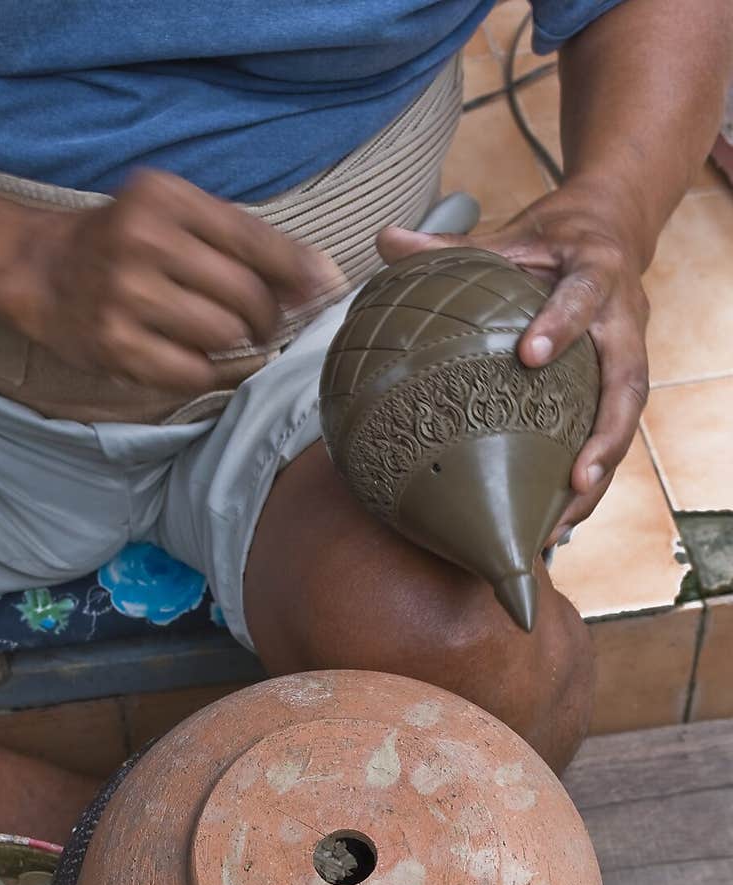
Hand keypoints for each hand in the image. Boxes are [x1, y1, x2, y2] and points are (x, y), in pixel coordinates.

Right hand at [9, 169, 344, 392]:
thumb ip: (244, 240)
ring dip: (237, 343)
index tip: (328, 289)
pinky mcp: (115, 345)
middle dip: (266, 316)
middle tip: (260, 322)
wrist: (42, 270)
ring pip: (223, 336)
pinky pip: (192, 372)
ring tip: (223, 335)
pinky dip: (208, 371)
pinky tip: (196, 356)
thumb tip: (322, 280)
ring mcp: (125, 297)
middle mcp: (142, 242)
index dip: (300, 271)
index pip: (254, 239)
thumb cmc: (127, 242)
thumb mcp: (177, 215)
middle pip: (246, 296)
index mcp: (164, 199)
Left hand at [377, 179, 650, 541]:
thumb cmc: (553, 240)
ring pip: (627, 420)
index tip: (531, 356)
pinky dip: (588, 480)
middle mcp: (625, 318)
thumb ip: (452, 246)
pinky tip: (556, 522)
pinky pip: (612, 434)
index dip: (562, 324)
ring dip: (599, 474)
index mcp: (597, 270)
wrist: (614, 229)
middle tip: (575, 480)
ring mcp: (631, 354)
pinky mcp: (624, 383)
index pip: (584, 296)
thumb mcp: (508, 235)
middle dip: (606, 435)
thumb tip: (386, 240)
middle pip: (629, 383)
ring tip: (561, 524)